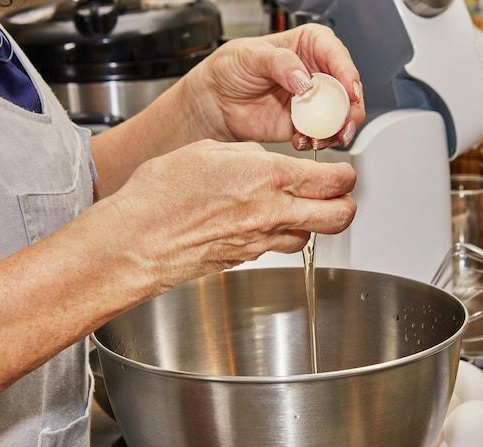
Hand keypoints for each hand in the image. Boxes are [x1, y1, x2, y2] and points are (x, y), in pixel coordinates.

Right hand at [107, 139, 356, 287]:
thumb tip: (264, 159)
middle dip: (345, 204)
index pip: (332, 180)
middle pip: (338, 217)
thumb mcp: (207, 152)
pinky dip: (280, 235)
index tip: (342, 172)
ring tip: (295, 208)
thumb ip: (245, 155)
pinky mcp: (245, 259)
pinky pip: (278, 247)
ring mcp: (260, 241)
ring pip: (310, 237)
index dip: (345, 175)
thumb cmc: (160, 196)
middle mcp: (270, 213)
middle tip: (338, 195)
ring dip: (311, 222)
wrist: (138, 240)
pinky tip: (261, 222)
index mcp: (265, 177)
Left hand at [182, 23, 364, 150]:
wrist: (216, 101)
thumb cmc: (231, 68)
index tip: (349, 91)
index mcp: (310, 45)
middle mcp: (317, 73)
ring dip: (337, 130)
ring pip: (341, 116)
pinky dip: (317, 142)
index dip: (347, 73)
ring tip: (321, 138)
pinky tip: (302, 141)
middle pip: (348, 90)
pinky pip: (322, 135)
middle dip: (351, 110)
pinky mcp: (305, 125)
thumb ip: (279, 63)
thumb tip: (304, 79)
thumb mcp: (250, 55)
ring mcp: (313, 101)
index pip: (337, 55)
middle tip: (343, 125)